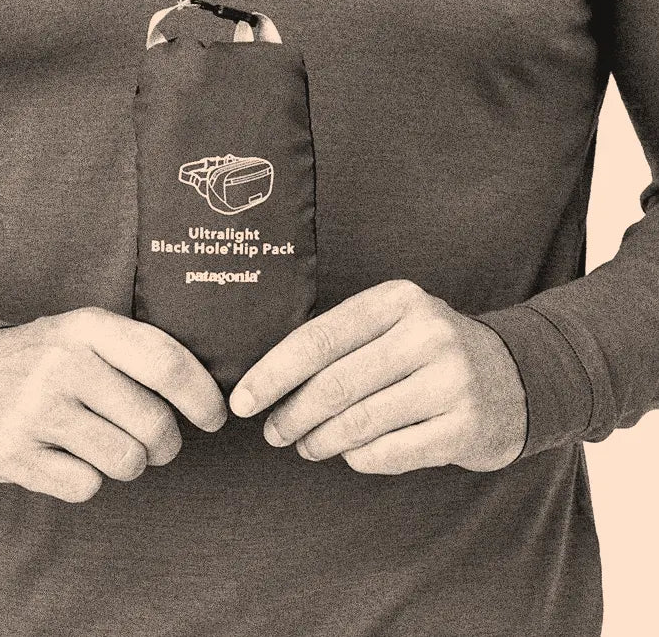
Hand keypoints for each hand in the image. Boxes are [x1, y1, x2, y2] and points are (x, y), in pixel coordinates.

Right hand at [0, 307, 226, 501]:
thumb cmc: (39, 359)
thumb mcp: (82, 333)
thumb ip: (136, 349)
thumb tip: (206, 390)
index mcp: (89, 327)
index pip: (166, 362)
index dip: (202, 397)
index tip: (214, 417)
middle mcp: (64, 363)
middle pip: (154, 423)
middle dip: (168, 445)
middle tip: (159, 445)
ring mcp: (36, 409)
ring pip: (126, 460)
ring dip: (130, 464)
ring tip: (109, 448)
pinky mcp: (13, 452)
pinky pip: (86, 486)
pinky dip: (88, 481)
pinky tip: (68, 458)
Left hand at [228, 279, 526, 473]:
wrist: (516, 376)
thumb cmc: (429, 350)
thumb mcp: (391, 324)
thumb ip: (339, 340)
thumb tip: (270, 381)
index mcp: (397, 300)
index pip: (318, 338)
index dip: (273, 373)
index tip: (243, 400)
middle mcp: (426, 334)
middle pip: (334, 384)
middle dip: (291, 414)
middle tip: (272, 433)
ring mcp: (450, 380)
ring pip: (358, 422)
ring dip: (320, 440)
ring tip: (303, 446)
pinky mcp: (465, 426)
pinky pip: (390, 452)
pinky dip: (359, 457)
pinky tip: (349, 454)